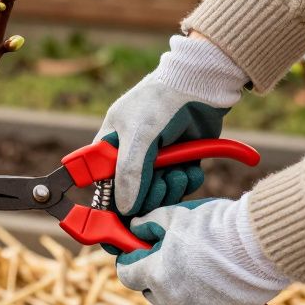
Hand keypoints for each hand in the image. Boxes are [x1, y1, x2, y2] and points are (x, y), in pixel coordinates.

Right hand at [97, 34, 248, 216]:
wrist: (201, 84)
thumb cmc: (161, 102)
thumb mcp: (139, 137)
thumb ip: (129, 174)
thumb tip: (124, 209)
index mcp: (109, 147)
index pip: (103, 185)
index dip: (112, 205)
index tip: (124, 220)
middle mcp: (130, 155)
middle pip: (134, 196)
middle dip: (151, 196)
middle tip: (162, 185)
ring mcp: (156, 159)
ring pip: (159, 193)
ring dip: (172, 189)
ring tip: (179, 172)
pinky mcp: (180, 161)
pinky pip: (180, 185)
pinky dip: (187, 181)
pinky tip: (192, 169)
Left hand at [115, 195, 287, 304]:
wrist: (262, 244)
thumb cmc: (217, 226)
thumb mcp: (177, 215)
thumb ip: (150, 223)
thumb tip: (137, 228)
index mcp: (157, 275)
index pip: (127, 274)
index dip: (131, 260)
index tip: (139, 251)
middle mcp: (173, 300)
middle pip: (151, 291)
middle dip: (155, 274)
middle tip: (170, 255)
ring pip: (177, 302)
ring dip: (180, 287)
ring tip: (198, 265)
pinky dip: (204, 300)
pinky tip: (215, 282)